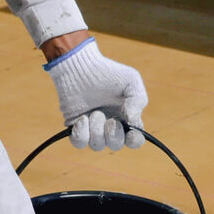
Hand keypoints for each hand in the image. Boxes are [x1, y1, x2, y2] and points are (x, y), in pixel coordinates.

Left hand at [44, 37, 146, 151]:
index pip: (134, 140)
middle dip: (113, 133)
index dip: (134, 141)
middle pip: (115, 145)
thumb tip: (133, 123)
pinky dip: (81, 133)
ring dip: (97, 129)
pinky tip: (82, 118)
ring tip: (95, 112)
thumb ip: (138, 101)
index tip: (131, 133)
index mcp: (127, 119)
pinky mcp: (76, 128)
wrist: (80, 68)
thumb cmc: (108, 74)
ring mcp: (92, 130)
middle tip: (109, 119)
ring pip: (97, 145)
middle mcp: (110, 128)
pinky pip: (80, 142)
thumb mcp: (131, 81)